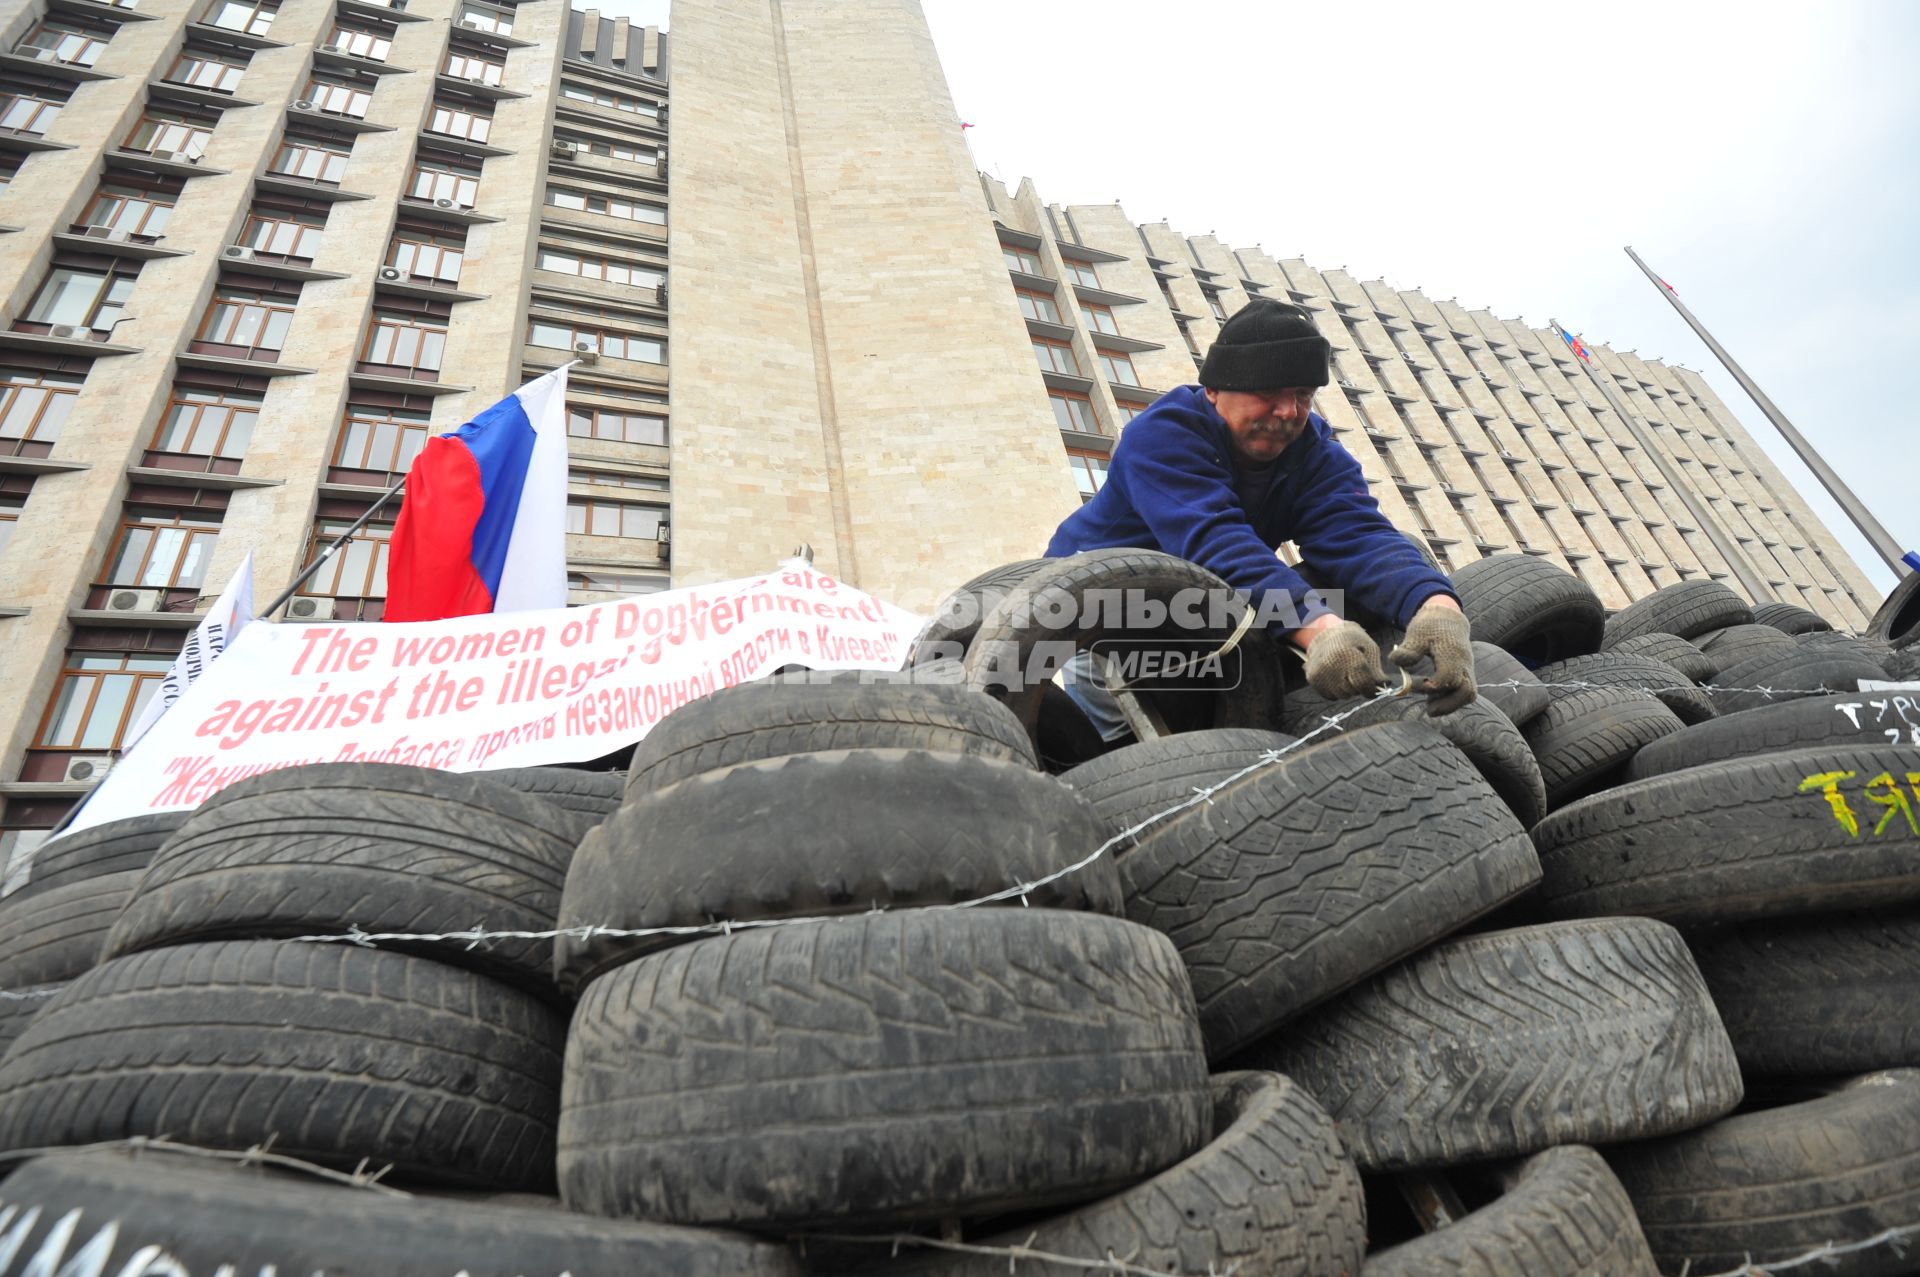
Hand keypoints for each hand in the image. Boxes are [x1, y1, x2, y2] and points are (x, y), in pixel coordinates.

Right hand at [1302, 620, 1386, 700]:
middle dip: (1359, 688)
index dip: (1371, 690)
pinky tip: (1337, 677)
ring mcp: (1319, 672)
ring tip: (1347, 674)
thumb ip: (1377, 670)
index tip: (1373, 690)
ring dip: (1348, 690)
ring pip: (1342, 695)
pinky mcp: (1312, 679)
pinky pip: (1331, 696)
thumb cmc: (1353, 642)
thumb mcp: (1370, 650)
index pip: (1362, 683)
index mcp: (1346, 654)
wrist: (1327, 634)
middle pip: (1353, 691)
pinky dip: (1336, 691)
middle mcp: (1330, 664)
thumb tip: (1384, 686)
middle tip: (1358, 675)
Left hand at [1390, 596, 1475, 715]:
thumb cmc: (1431, 627)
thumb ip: (1409, 649)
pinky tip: (1435, 701)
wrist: (1448, 619)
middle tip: (1429, 710)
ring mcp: (1467, 670)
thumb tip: (1394, 661)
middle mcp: (1464, 664)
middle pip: (1467, 691)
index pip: (1448, 676)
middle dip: (1449, 704)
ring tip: (1430, 708)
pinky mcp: (1465, 674)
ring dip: (1451, 705)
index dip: (1431, 685)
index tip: (1412, 685)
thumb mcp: (1417, 633)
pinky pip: (1465, 692)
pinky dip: (1452, 700)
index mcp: (1452, 653)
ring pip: (1468, 694)